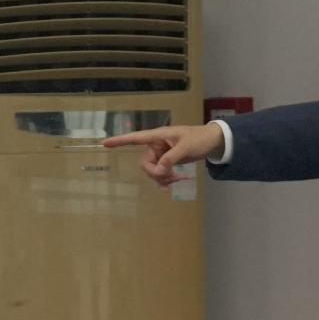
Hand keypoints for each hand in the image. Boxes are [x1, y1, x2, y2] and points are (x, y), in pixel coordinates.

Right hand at [103, 124, 224, 187]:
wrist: (212, 142)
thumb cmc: (199, 139)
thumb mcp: (186, 148)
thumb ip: (171, 159)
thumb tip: (158, 171)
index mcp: (159, 136)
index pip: (136, 138)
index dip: (120, 141)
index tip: (105, 144)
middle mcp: (157, 145)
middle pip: (145, 163)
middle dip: (156, 173)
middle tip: (171, 178)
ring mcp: (162, 154)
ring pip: (152, 171)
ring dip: (163, 179)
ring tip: (179, 180)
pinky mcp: (167, 162)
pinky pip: (160, 174)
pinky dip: (166, 180)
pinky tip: (176, 183)